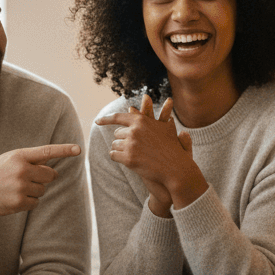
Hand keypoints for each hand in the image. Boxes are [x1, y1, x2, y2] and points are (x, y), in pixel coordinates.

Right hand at [0, 143, 80, 215]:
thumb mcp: (8, 160)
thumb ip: (28, 160)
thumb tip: (51, 164)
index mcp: (19, 156)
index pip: (46, 152)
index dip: (64, 150)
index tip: (78, 150)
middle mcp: (22, 170)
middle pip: (50, 175)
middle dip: (43, 178)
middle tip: (27, 179)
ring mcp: (21, 187)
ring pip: (43, 190)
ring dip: (34, 191)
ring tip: (15, 189)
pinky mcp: (20, 202)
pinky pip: (36, 202)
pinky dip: (28, 202)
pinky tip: (14, 198)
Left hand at [96, 96, 204, 216]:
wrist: (176, 169)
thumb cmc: (173, 148)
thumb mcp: (167, 128)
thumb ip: (157, 116)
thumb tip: (154, 105)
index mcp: (141, 120)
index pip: (118, 117)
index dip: (106, 119)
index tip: (97, 121)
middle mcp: (134, 130)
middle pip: (117, 133)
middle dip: (123, 140)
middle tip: (134, 147)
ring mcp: (131, 145)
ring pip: (114, 145)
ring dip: (121, 150)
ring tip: (134, 155)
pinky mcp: (128, 158)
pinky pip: (113, 155)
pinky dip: (118, 158)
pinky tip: (127, 160)